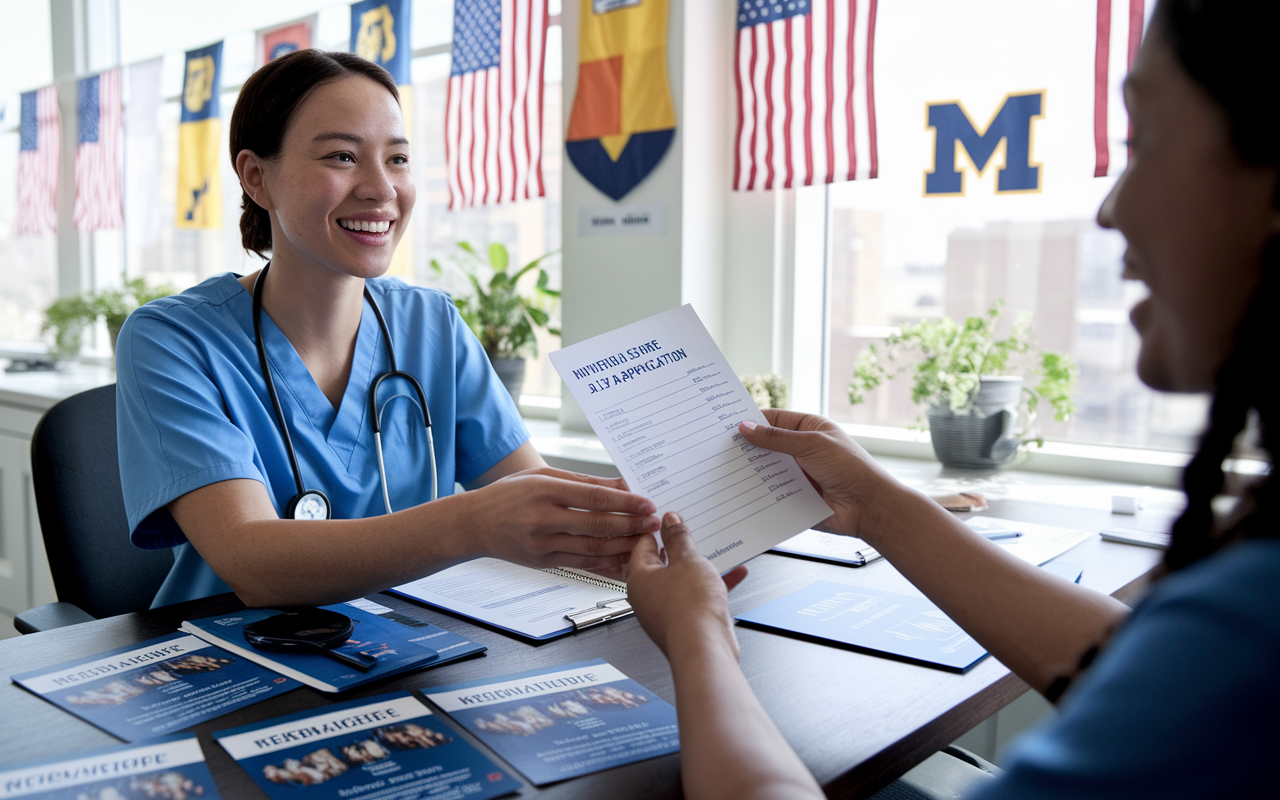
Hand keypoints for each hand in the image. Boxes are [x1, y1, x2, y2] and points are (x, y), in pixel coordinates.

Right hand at [468, 467, 659, 577]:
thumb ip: (584, 482)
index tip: (647, 504)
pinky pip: (581, 564)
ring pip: (592, 549)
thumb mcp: (542, 476)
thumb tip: (622, 485)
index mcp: (544, 491)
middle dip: (631, 526)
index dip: (625, 502)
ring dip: (624, 547)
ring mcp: (542, 544)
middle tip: (654, 524)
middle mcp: (543, 519)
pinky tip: (624, 561)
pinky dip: (605, 563)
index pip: (594, 498)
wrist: (472, 524)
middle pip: (597, 525)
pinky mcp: (543, 562)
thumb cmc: (508, 494)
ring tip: (646, 543)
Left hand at [626, 512, 748, 658]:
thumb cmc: (688, 608)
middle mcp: (648, 596)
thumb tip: (670, 521)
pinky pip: (699, 595)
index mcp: (639, 577)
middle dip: (681, 546)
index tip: (669, 516)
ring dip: (700, 565)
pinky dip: (714, 584)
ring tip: (716, 549)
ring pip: (683, 579)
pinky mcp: (686, 621)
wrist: (703, 647)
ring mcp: (667, 610)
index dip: (657, 527)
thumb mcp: (687, 560)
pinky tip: (735, 573)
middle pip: (663, 562)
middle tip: (692, 528)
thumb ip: (679, 538)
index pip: (642, 544)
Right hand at [737, 409, 904, 540]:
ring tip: (723, 470)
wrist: (868, 507)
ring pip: (766, 470)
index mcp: (809, 429)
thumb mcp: (811, 444)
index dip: (752, 420)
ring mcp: (797, 474)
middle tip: (719, 448)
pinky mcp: (795, 497)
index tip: (727, 423)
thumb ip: (776, 438)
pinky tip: (739, 493)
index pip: (774, 419)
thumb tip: (746, 427)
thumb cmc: (850, 468)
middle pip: (766, 446)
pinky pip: (771, 493)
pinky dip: (758, 493)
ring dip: (750, 472)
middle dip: (747, 448)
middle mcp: (801, 450)